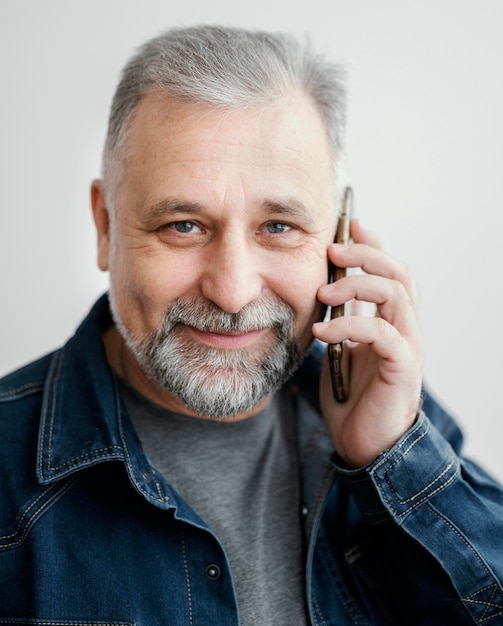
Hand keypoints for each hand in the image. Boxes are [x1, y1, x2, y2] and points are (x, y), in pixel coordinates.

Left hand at [312, 219, 422, 467]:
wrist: (364, 444)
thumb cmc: (351, 397)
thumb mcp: (340, 349)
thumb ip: (340, 319)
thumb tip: (323, 289)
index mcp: (391, 321)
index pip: (390, 272)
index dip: (373, 245)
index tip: (349, 226)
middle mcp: (405, 329)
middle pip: (398, 274)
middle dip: (366, 256)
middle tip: (332, 251)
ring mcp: (407, 347)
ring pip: (396, 295)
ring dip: (357, 285)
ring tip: (322, 295)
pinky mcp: (403, 368)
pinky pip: (383, 334)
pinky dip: (350, 325)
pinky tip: (321, 330)